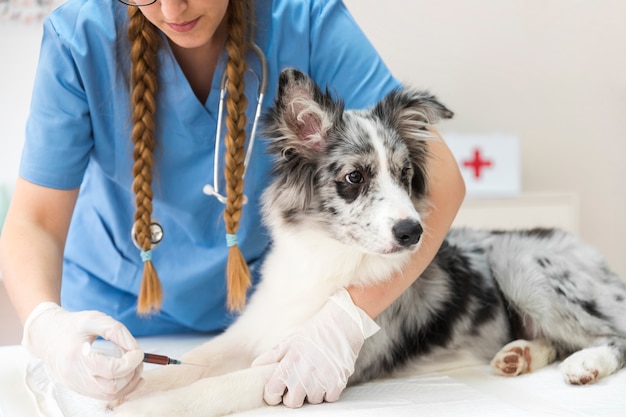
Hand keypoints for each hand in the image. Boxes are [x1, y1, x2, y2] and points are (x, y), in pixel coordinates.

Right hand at [22, 302, 143, 400]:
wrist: (47, 335)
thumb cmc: (71, 325)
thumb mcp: (94, 319)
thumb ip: (116, 331)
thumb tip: (135, 349)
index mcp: (76, 356)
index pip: (111, 370)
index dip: (131, 362)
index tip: (138, 352)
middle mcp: (74, 376)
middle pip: (112, 387)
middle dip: (132, 373)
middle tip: (138, 358)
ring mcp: (75, 385)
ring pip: (109, 395)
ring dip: (128, 383)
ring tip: (134, 366)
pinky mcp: (78, 389)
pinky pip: (103, 396)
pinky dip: (120, 388)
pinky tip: (129, 376)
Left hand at [252, 289, 379, 407]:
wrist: (342, 323)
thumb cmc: (315, 332)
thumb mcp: (290, 341)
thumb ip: (272, 356)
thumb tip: (255, 366)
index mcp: (289, 364)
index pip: (272, 393)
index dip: (273, 394)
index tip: (278, 391)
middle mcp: (304, 375)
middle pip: (292, 403)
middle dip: (293, 396)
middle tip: (298, 384)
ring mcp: (321, 380)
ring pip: (312, 401)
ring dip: (312, 393)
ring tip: (315, 376)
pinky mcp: (337, 383)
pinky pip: (329, 398)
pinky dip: (328, 391)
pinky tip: (327, 376)